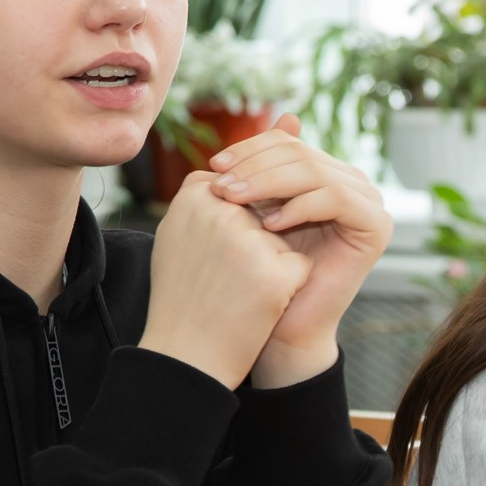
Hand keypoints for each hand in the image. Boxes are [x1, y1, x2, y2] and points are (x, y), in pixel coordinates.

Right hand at [139, 171, 311, 388]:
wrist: (185, 358)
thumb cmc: (187, 294)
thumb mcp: (191, 227)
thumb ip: (232, 177)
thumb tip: (289, 126)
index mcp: (195, 194)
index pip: (242, 194)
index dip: (233, 232)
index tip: (209, 259)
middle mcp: (220, 211)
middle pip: (267, 215)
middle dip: (255, 248)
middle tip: (222, 281)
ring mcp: (248, 241)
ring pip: (285, 241)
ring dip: (270, 266)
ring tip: (234, 294)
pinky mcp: (274, 273)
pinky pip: (300, 267)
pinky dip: (286, 288)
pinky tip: (255, 307)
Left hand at [207, 114, 391, 387]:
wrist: (283, 328)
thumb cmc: (264, 271)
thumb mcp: (258, 210)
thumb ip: (265, 167)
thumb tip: (288, 115)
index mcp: (327, 174)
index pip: (286, 144)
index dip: (249, 149)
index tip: (213, 166)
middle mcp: (355, 184)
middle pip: (300, 154)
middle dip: (254, 166)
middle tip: (219, 185)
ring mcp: (370, 203)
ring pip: (314, 172)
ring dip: (268, 183)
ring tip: (234, 202)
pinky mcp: (377, 227)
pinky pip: (335, 198)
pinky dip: (299, 207)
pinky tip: (269, 225)